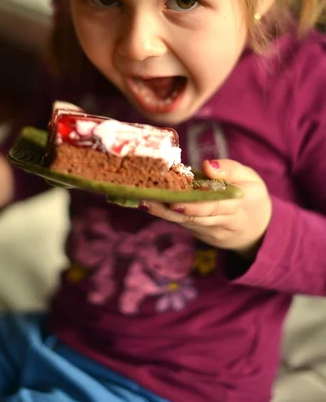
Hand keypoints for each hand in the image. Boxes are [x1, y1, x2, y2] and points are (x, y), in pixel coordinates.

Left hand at [140, 159, 271, 258]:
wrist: (259, 231)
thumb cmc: (252, 197)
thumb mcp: (251, 178)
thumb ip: (230, 169)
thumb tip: (208, 165)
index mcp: (239, 205)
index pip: (216, 206)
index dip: (195, 206)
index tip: (175, 201)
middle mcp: (224, 223)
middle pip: (195, 218)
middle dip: (169, 210)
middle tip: (147, 200)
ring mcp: (211, 233)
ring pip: (186, 223)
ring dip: (162, 213)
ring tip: (143, 202)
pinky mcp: (201, 236)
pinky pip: (184, 225)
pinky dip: (167, 215)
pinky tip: (151, 204)